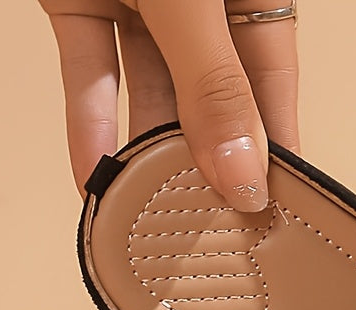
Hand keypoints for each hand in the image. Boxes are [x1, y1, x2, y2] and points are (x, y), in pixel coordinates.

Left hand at [38, 1, 298, 211]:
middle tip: (205, 238)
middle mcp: (204, 10)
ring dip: (144, 156)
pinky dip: (90, 123)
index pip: (271, 92)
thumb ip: (214, 86)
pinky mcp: (84, 0)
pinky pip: (90, 72)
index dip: (269, 158)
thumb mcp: (195, 3)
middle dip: (204, 171)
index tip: (266, 223)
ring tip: (148, 220)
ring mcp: (144, 5)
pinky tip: (95, 178)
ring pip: (149, 94)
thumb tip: (241, 179)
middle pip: (210, 106)